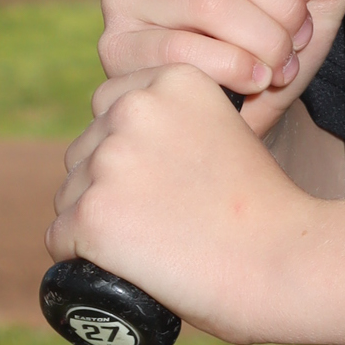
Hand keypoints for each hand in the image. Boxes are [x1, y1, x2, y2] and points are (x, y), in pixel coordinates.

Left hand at [46, 63, 331, 341]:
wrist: (284, 258)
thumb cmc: (264, 209)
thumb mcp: (226, 133)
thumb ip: (179, 126)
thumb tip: (131, 153)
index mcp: (175, 79)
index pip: (111, 106)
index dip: (130, 147)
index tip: (161, 178)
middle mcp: (135, 108)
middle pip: (85, 151)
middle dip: (108, 184)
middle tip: (160, 219)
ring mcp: (110, 160)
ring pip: (70, 195)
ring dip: (97, 220)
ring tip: (152, 244)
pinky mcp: (92, 213)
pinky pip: (59, 239)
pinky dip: (82, 258)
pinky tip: (123, 264)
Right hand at [99, 0, 344, 134]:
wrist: (248, 101)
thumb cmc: (277, 28)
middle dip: (281, 4)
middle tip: (299, 34)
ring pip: (208, 2)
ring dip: (263, 39)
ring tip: (281, 59)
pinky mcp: (116, 47)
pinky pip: (180, 52)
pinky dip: (234, 69)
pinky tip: (255, 79)